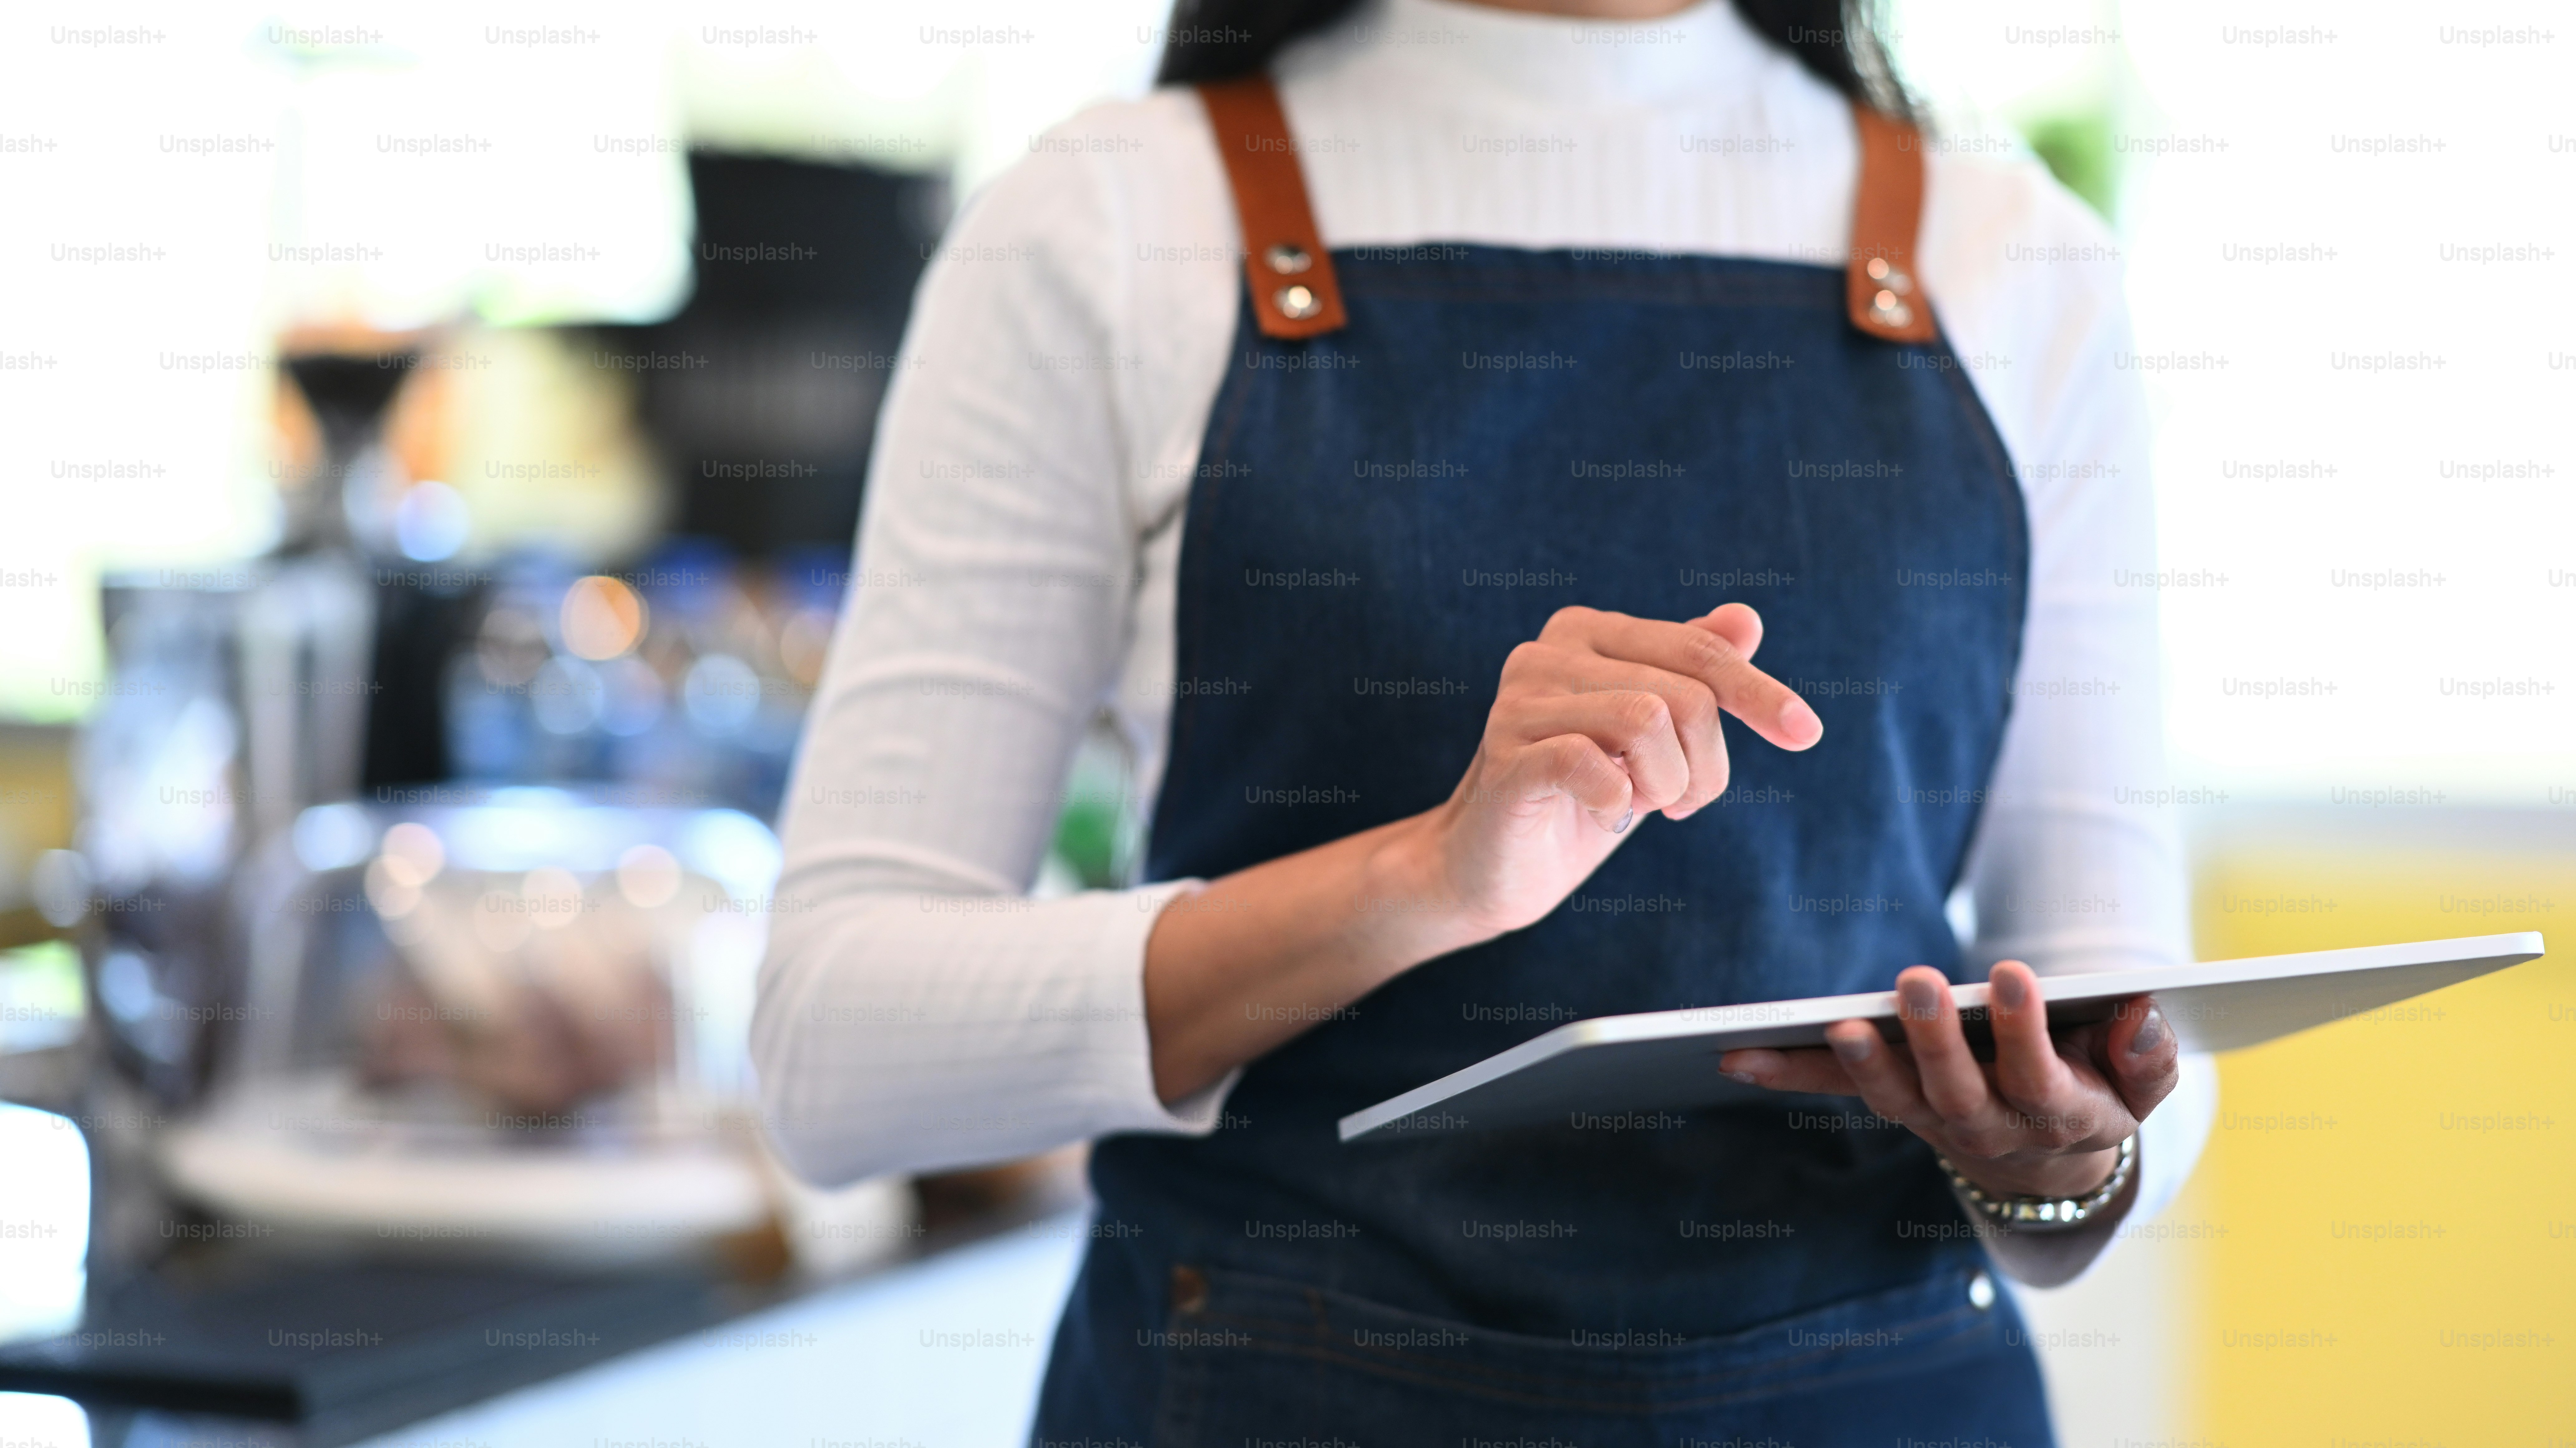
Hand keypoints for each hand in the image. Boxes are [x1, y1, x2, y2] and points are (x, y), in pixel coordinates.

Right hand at [1417, 603, 1821, 938]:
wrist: (1493, 867)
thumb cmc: (1581, 797)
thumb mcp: (1651, 737)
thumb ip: (1691, 674)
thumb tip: (1746, 619)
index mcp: (1588, 633)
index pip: (1699, 651)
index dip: (1759, 692)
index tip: (1805, 734)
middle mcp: (1547, 652)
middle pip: (1684, 694)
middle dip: (1705, 765)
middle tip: (1679, 805)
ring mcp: (1519, 702)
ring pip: (1648, 720)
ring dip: (1665, 785)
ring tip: (1637, 805)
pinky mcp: (1506, 759)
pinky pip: (1594, 765)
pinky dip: (1618, 799)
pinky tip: (1604, 812)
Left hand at [1716, 961, 2177, 1199]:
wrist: (2052, 1159)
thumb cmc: (2099, 1092)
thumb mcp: (2141, 1085)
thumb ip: (2148, 1056)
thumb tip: (2140, 1017)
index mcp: (2056, 1113)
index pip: (2038, 1075)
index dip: (2023, 1030)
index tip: (2009, 974)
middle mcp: (1986, 1126)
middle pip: (1955, 1091)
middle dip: (1935, 1038)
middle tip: (1915, 981)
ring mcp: (1932, 1118)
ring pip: (1892, 1098)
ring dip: (1859, 1063)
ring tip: (1833, 1024)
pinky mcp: (1892, 1101)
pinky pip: (1835, 1091)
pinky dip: (1788, 1073)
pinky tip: (1736, 1054)